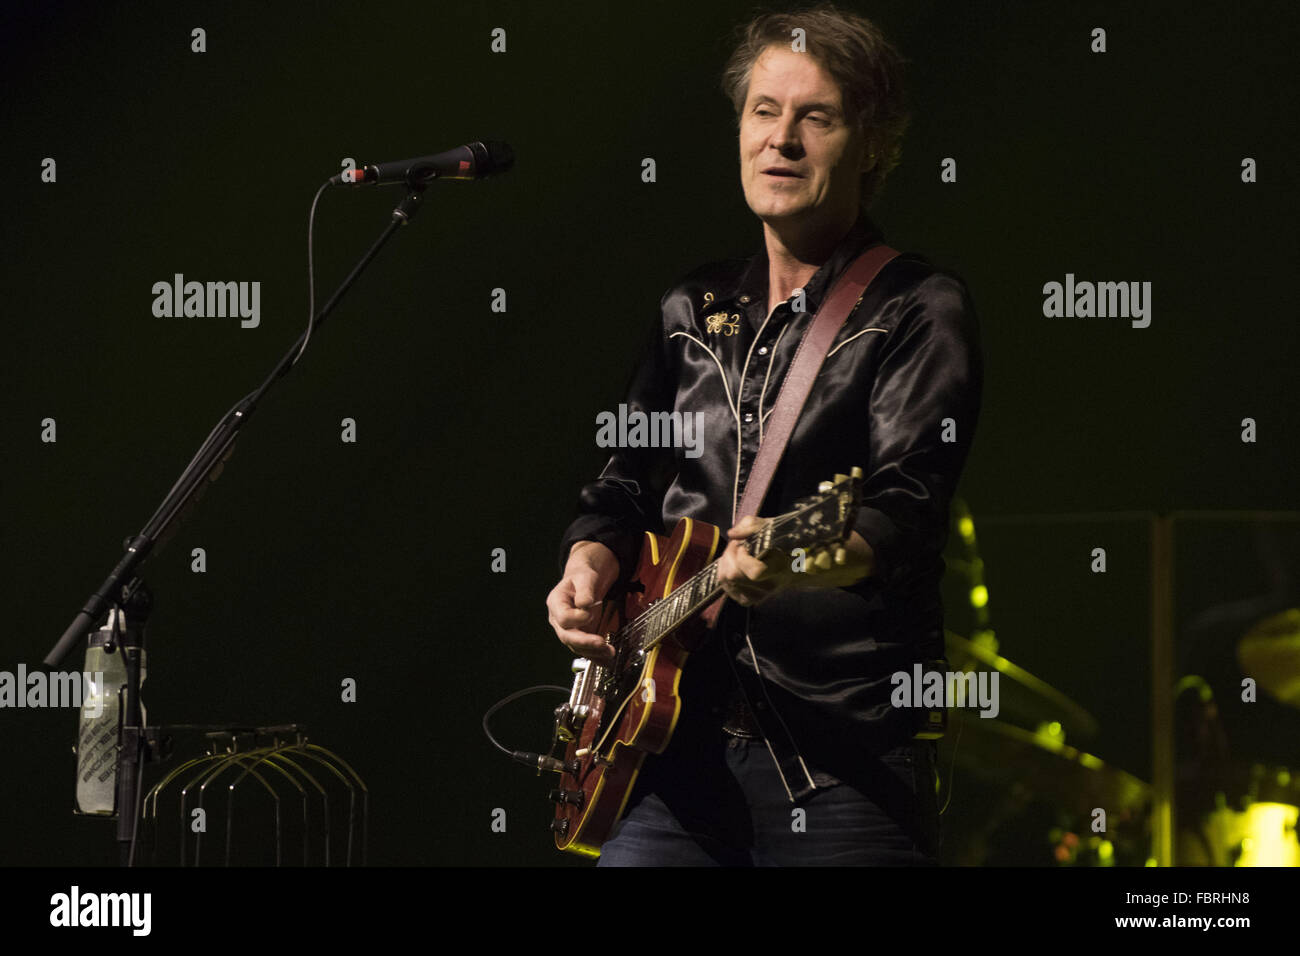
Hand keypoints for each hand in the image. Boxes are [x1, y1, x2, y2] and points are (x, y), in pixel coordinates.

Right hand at [546, 540, 619, 662]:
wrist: (586, 581)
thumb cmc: (583, 577)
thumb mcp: (585, 577)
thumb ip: (585, 590)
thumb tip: (585, 604)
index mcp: (556, 603)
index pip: (563, 618)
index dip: (576, 619)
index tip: (590, 614)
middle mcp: (559, 620)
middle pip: (567, 637)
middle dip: (585, 642)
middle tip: (601, 643)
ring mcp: (569, 630)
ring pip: (577, 646)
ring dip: (594, 652)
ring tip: (610, 652)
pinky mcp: (580, 636)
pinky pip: (586, 650)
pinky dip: (597, 656)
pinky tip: (608, 660)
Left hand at [716, 516, 875, 605]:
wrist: (798, 562)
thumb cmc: (784, 540)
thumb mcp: (771, 525)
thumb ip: (751, 525)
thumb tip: (733, 534)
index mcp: (779, 567)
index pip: (754, 572)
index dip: (742, 557)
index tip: (745, 544)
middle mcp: (771, 585)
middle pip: (734, 576)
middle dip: (729, 556)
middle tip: (738, 546)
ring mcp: (761, 595)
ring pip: (728, 583)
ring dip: (725, 564)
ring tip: (736, 554)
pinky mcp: (753, 600)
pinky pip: (731, 592)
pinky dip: (727, 578)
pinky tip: (735, 567)